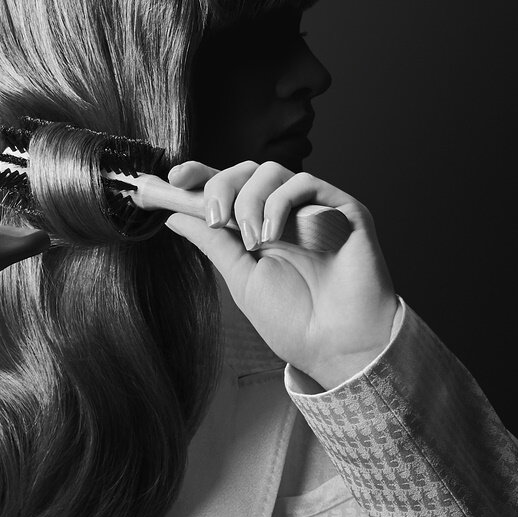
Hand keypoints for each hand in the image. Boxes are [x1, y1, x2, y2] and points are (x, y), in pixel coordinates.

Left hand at [163, 160, 397, 388]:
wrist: (336, 346)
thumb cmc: (295, 320)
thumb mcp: (241, 278)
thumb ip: (213, 243)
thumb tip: (176, 216)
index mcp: (260, 227)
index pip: (228, 188)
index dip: (201, 175)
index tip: (175, 179)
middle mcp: (286, 213)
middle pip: (246, 171)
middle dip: (222, 187)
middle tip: (217, 220)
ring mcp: (314, 209)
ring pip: (272, 171)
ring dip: (251, 200)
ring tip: (254, 240)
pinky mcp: (343, 209)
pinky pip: (305, 183)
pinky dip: (281, 203)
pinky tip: (276, 235)